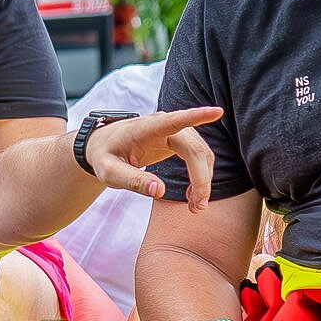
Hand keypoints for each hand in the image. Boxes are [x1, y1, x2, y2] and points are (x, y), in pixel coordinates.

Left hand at [84, 107, 224, 210]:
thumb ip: (133, 181)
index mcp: (146, 128)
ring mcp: (174, 131)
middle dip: (201, 178)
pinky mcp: (179, 139)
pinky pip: (199, 156)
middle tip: (197, 208)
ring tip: (195, 206)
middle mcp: (164, 125)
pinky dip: (201, 176)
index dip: (197, 116)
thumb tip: (160, 191)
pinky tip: (192, 194)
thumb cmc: (104, 157)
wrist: (103, 146)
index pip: (174, 121)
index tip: (217, 111)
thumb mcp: (110, 173)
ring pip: (201, 153)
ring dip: (204, 180)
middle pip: (194, 149)